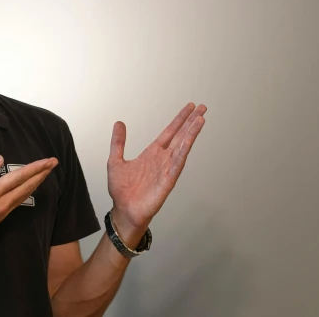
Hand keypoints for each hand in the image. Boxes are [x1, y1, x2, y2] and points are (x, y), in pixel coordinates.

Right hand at [0, 155, 57, 257]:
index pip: (19, 176)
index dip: (35, 167)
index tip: (48, 160)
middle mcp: (2, 203)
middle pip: (27, 186)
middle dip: (42, 173)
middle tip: (54, 162)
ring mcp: (2, 213)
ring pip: (25, 195)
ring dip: (37, 182)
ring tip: (45, 173)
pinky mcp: (0, 219)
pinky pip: (18, 202)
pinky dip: (28, 192)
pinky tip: (30, 188)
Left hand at [107, 102, 206, 243]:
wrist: (124, 210)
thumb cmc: (122, 191)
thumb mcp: (115, 161)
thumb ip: (118, 142)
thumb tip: (119, 123)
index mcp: (152, 153)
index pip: (169, 132)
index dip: (179, 119)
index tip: (190, 107)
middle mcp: (162, 159)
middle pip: (180, 136)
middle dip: (191, 122)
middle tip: (203, 108)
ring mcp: (166, 169)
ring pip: (182, 147)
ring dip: (191, 133)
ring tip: (201, 120)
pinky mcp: (168, 180)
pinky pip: (177, 163)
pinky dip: (184, 151)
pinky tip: (189, 141)